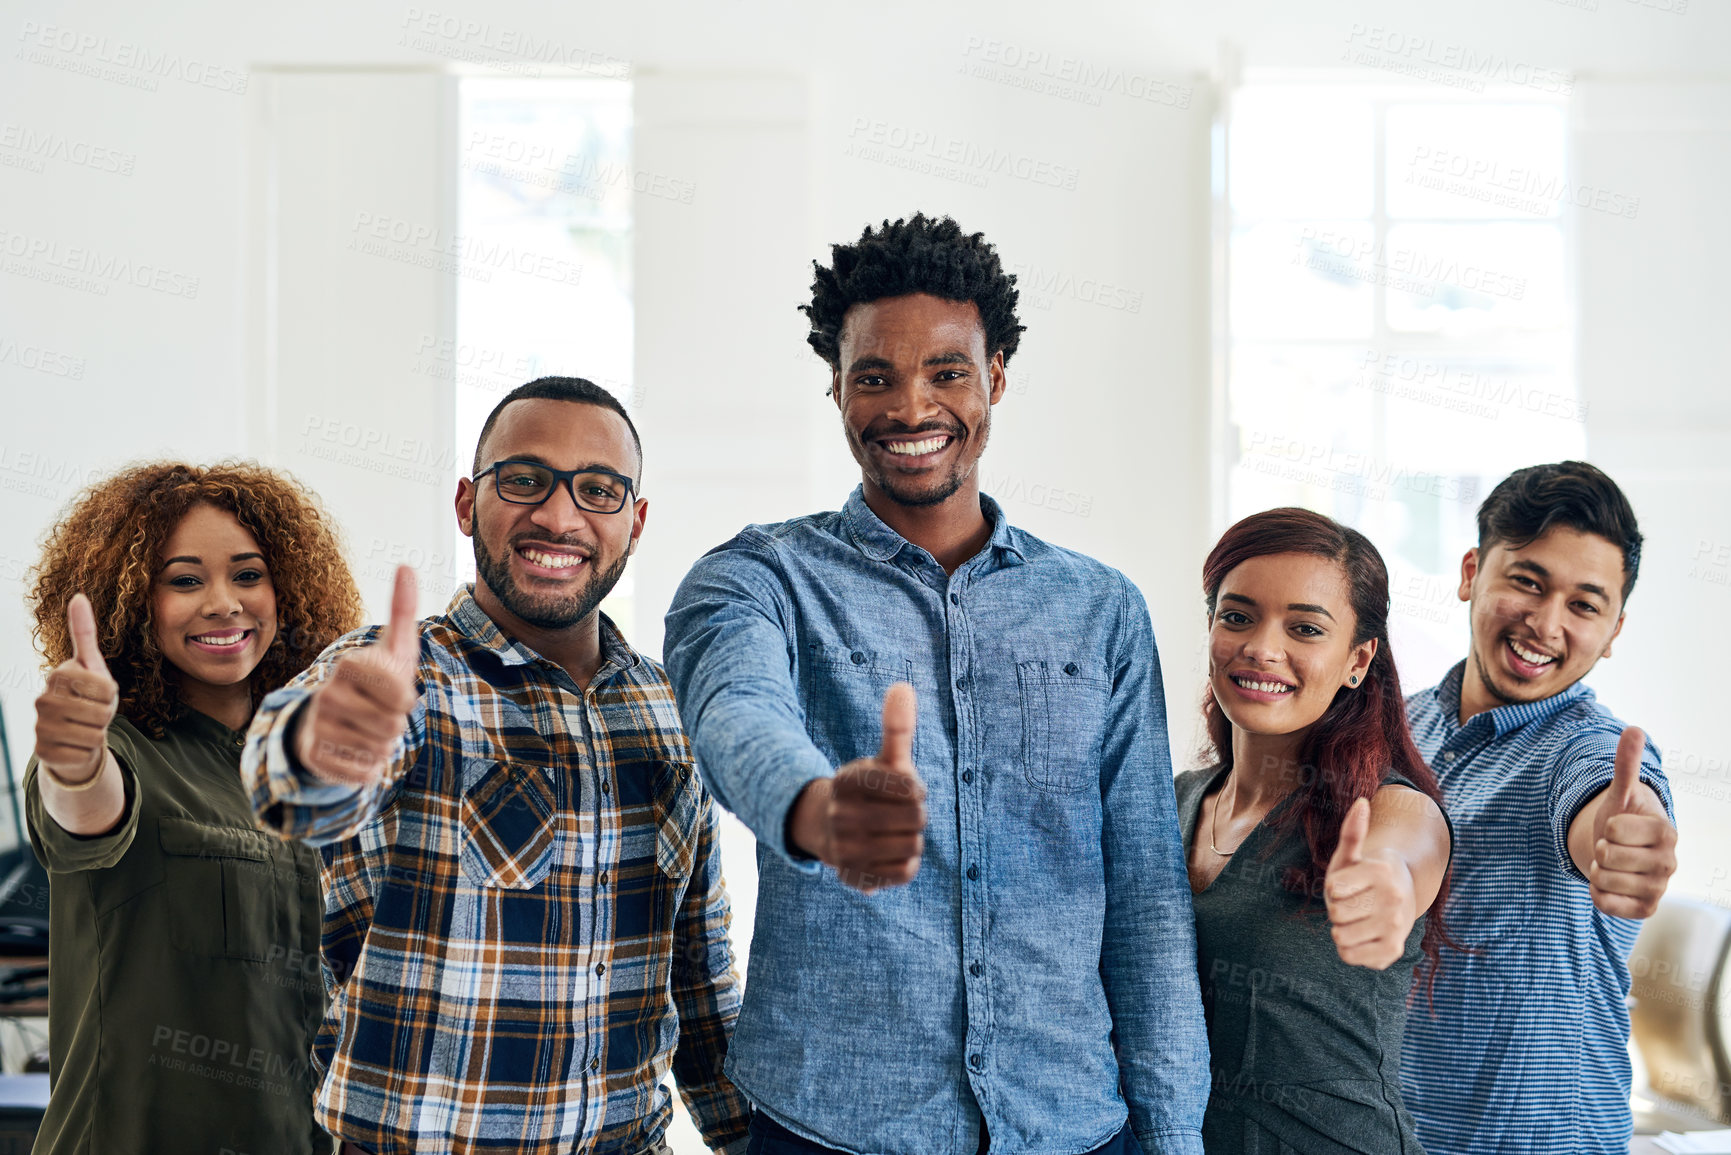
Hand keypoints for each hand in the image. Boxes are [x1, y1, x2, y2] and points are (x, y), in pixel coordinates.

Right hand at [33, 594, 118, 784]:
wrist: (74, 733)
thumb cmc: (88, 695)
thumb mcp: (92, 664)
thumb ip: (84, 632)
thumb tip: (78, 595)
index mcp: (58, 675)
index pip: (106, 687)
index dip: (111, 693)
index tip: (98, 692)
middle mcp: (43, 700)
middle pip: (102, 712)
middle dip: (107, 715)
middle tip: (93, 713)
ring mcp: (40, 727)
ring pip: (95, 735)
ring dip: (99, 733)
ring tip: (85, 727)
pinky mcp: (43, 753)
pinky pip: (85, 754)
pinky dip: (89, 752)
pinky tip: (76, 745)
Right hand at [294, 566, 419, 785]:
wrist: (332, 721)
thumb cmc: (374, 682)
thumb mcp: (393, 648)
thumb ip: (401, 610)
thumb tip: (407, 565)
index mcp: (349, 665)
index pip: (401, 694)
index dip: (406, 698)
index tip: (395, 691)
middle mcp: (327, 693)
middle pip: (394, 724)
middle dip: (396, 723)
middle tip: (378, 713)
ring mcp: (317, 726)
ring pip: (381, 749)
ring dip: (383, 745)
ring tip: (366, 729)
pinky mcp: (315, 758)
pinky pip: (365, 773)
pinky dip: (369, 767)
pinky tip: (353, 750)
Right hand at [789, 682, 926, 892]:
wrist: (831, 829)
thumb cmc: (870, 791)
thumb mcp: (883, 759)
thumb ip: (896, 726)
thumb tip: (904, 687)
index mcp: (846, 780)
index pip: (910, 787)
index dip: (915, 788)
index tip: (904, 788)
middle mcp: (840, 815)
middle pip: (917, 817)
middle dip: (916, 814)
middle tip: (897, 813)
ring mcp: (844, 849)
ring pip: (914, 845)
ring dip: (912, 838)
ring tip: (892, 832)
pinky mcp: (854, 877)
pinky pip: (905, 872)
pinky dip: (906, 862)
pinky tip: (888, 853)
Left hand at [1325, 796, 1417, 970]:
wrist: (1399, 903)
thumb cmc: (1364, 877)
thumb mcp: (1352, 856)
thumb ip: (1352, 831)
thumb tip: (1362, 802)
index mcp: (1382, 872)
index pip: (1332, 888)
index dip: (1333, 887)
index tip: (1348, 884)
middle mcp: (1395, 900)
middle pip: (1335, 913)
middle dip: (1337, 908)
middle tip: (1354, 903)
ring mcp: (1396, 928)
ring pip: (1339, 936)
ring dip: (1341, 929)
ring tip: (1358, 919)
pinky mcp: (1392, 952)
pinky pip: (1348, 956)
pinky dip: (1348, 949)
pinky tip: (1362, 936)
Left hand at [1588, 726, 1676, 918]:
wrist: (1620, 852)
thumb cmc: (1620, 820)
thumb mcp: (1619, 793)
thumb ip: (1625, 765)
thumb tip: (1634, 729)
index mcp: (1666, 831)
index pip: (1617, 828)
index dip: (1606, 826)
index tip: (1615, 826)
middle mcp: (1669, 862)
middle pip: (1609, 855)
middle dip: (1599, 848)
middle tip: (1610, 847)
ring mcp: (1659, 887)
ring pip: (1606, 880)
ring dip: (1596, 870)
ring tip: (1609, 864)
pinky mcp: (1646, 909)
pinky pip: (1608, 904)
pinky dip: (1598, 893)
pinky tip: (1608, 884)